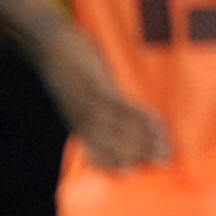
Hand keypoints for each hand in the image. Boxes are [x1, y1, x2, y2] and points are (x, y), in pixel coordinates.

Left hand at [34, 25, 169, 170]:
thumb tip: (113, 115)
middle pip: (114, 146)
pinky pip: (123, 108)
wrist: (48, 45)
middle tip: (165, 160)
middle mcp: (83, 120)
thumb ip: (90, 109)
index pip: (97, 153)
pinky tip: (157, 122)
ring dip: (147, 140)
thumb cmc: (65, 67)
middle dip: (141, 154)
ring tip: (167, 146)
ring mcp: (90, 105)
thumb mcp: (74, 95)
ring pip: (121, 131)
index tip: (137, 170)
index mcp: (77, 124)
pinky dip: (142, 118)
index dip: (117, 163)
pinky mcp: (97, 88)